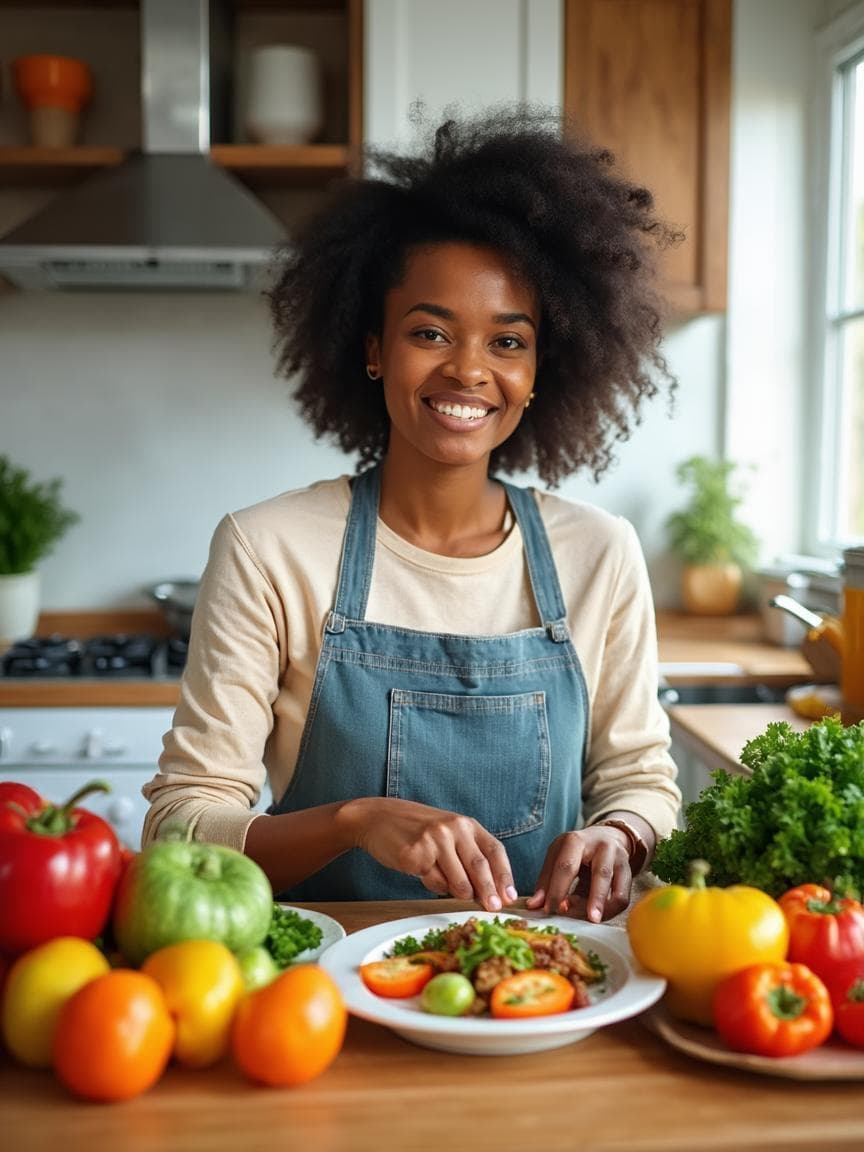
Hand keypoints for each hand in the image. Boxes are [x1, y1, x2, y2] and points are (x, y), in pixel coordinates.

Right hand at [347, 798, 517, 912]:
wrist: (379, 818)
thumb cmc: (417, 830)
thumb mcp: (448, 833)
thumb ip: (467, 854)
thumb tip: (489, 891)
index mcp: (466, 824)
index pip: (495, 851)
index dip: (505, 876)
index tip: (509, 897)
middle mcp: (453, 828)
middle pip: (479, 867)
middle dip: (489, 893)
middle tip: (493, 910)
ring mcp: (434, 840)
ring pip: (458, 881)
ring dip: (459, 893)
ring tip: (450, 888)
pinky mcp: (416, 854)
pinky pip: (435, 883)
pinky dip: (436, 887)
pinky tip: (427, 875)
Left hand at [524, 827, 631, 922]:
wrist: (605, 836)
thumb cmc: (576, 851)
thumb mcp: (557, 856)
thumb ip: (546, 881)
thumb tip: (534, 906)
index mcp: (576, 840)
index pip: (567, 867)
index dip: (557, 891)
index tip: (549, 910)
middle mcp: (602, 846)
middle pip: (600, 874)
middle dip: (592, 900)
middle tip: (585, 920)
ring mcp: (619, 858)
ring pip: (617, 889)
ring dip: (603, 909)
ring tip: (589, 919)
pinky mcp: (629, 872)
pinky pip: (623, 898)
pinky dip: (610, 910)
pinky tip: (597, 914)